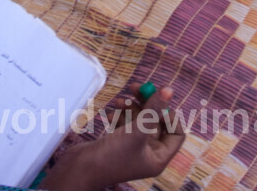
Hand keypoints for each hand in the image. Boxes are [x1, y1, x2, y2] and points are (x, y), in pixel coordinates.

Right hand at [40, 87, 183, 190]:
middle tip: (136, 87)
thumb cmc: (112, 156)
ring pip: (139, 120)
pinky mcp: (118, 142)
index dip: (170, 115)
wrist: (79, 170)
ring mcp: (132, 148)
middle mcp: (148, 154)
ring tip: (119, 100)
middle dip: (147, 104)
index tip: (159, 101)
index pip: (177, 133)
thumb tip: (169, 90)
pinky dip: (119, 115)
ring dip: (130, 107)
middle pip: (157, 122)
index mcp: (158, 158)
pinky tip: (110, 114)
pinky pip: (125, 124)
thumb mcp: (137, 131)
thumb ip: (154, 109)